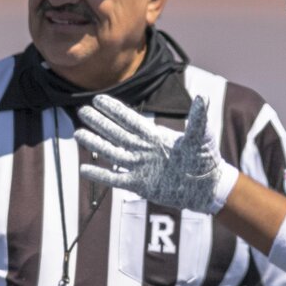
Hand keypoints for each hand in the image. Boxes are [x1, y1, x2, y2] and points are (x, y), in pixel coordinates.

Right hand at [72, 94, 236, 214]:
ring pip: (112, 153)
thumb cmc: (206, 159)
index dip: (114, 110)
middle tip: (82, 111)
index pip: (130, 119)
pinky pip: (115, 179)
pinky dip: (101, 174)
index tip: (98, 99)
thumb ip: (198, 119)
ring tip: (78, 134)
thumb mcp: (202, 137)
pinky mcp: (140, 185)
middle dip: (99, 122)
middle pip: (116, 133)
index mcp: (155, 135)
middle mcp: (144, 149)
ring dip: (95, 144)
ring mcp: (140, 167)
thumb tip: (203, 97)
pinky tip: (85, 169)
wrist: (206, 187)